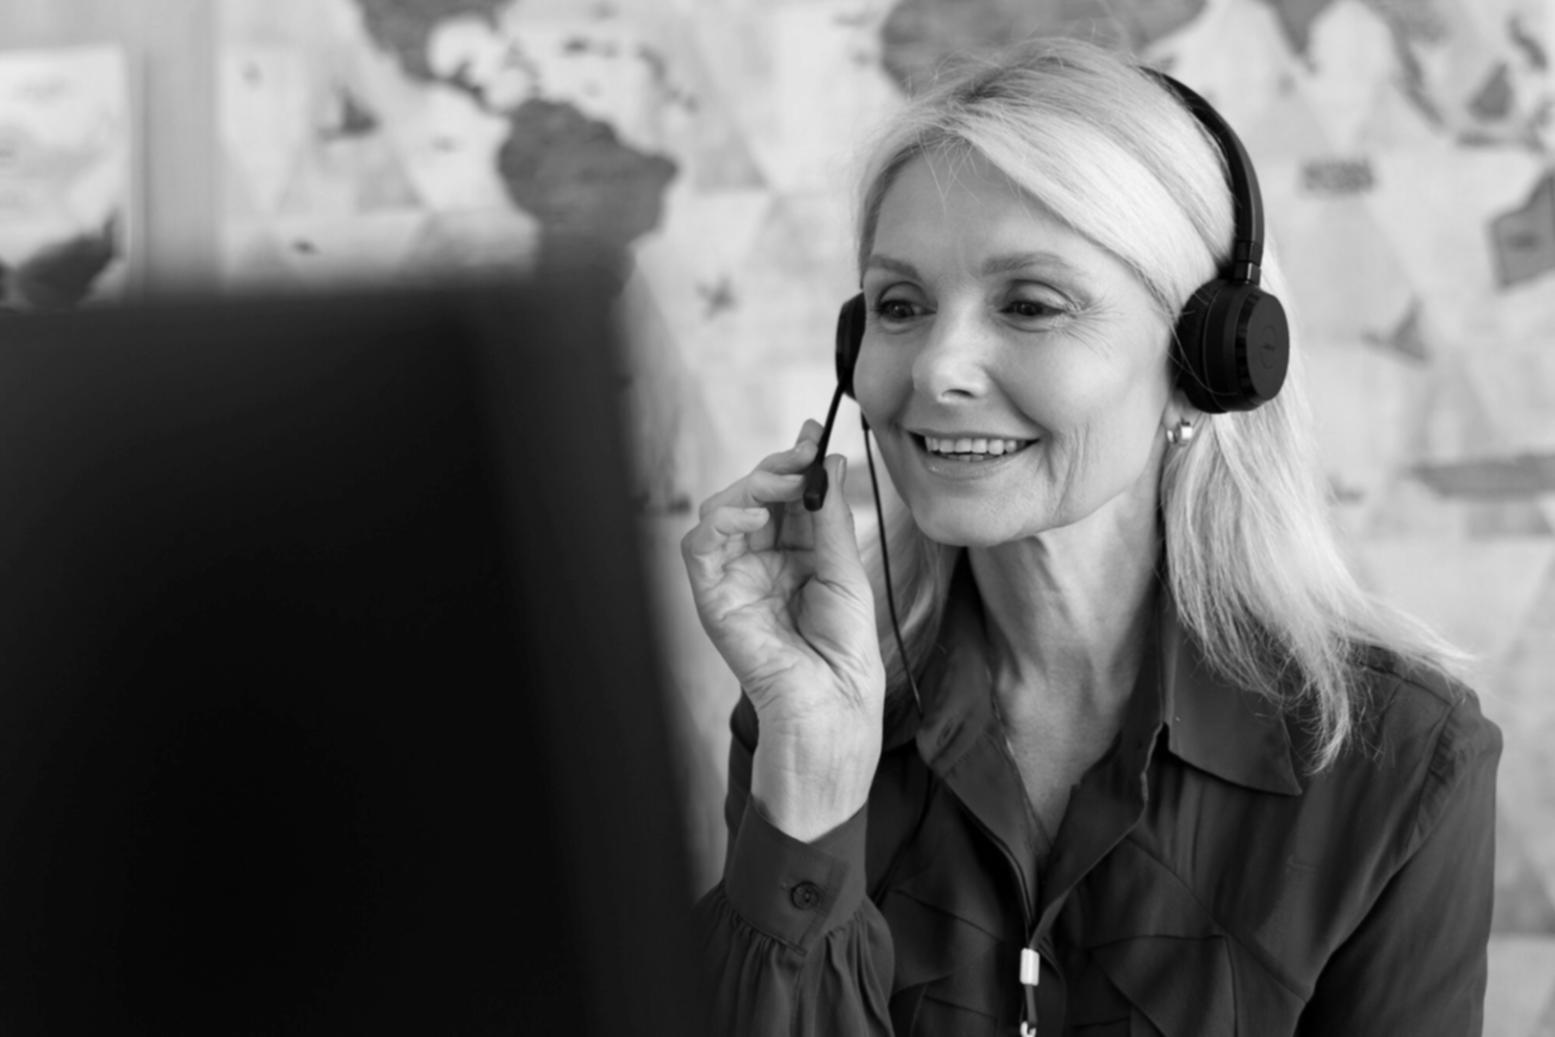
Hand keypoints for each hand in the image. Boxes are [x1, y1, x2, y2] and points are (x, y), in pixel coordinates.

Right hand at [681, 420, 883, 838]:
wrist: (831, 701)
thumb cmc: (843, 649)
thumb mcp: (845, 568)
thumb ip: (830, 515)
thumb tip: (829, 462)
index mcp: (794, 553)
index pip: (786, 495)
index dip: (795, 462)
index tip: (814, 435)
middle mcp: (760, 560)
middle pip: (753, 494)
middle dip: (777, 468)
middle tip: (802, 456)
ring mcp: (733, 576)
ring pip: (722, 509)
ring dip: (751, 486)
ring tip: (783, 485)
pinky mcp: (711, 595)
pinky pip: (698, 545)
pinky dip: (721, 520)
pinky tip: (754, 516)